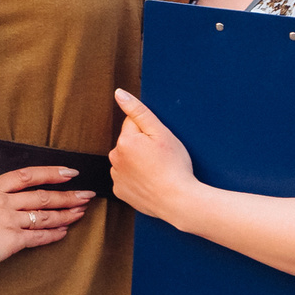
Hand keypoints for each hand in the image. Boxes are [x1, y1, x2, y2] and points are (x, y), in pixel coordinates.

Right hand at [0, 157, 91, 278]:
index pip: (27, 175)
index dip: (51, 172)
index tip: (69, 171)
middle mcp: (5, 202)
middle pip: (44, 195)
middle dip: (68, 195)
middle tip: (86, 194)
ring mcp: (10, 221)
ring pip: (45, 215)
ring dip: (66, 214)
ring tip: (82, 211)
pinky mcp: (13, 241)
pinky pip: (39, 237)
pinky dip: (53, 235)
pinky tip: (64, 233)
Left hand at [110, 89, 198, 222]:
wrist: (178, 201)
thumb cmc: (174, 166)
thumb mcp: (161, 133)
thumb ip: (138, 111)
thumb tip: (119, 94)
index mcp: (124, 141)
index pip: (133, 124)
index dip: (149, 132)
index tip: (159, 144)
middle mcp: (115, 158)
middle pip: (129, 143)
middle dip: (142, 146)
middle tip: (161, 159)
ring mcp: (116, 177)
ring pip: (127, 161)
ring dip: (138, 163)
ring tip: (157, 172)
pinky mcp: (120, 192)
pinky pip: (127, 179)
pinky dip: (136, 180)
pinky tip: (150, 183)